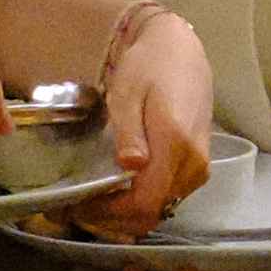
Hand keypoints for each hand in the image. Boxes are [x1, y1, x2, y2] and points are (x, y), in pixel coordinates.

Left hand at [72, 13, 214, 235]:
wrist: (180, 51)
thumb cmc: (148, 67)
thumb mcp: (128, 93)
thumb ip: (129, 132)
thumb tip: (131, 165)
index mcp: (176, 144)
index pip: (143, 202)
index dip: (107, 213)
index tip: (76, 207)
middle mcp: (193, 164)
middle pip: (150, 215)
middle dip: (109, 220)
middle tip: (72, 210)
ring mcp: (198, 170)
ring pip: (158, 211)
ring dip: (122, 215)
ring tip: (87, 203)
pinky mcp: (196, 169)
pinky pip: (165, 199)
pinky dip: (137, 204)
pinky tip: (112, 193)